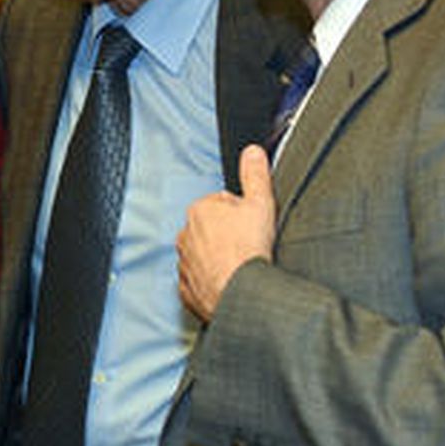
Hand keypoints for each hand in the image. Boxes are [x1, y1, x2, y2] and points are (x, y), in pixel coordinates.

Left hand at [177, 145, 276, 321]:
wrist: (240, 293)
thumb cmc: (248, 249)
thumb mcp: (260, 203)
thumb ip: (255, 174)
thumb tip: (252, 152)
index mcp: (199, 210)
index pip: (222, 205)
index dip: (242, 215)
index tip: (252, 228)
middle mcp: (184, 235)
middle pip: (212, 230)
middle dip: (228, 236)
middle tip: (248, 247)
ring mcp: (184, 263)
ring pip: (204, 255)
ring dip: (219, 259)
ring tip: (240, 267)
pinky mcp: (186, 288)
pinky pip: (199, 280)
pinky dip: (212, 281)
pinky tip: (230, 282)